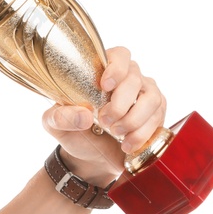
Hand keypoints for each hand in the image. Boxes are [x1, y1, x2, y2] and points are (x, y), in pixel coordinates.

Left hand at [40, 46, 167, 187]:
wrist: (89, 159)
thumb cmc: (74, 132)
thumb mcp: (54, 124)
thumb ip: (60, 117)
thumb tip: (84, 116)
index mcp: (103, 71)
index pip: (119, 55)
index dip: (116, 67)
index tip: (106, 85)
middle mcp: (128, 79)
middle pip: (135, 79)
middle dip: (120, 103)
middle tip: (104, 122)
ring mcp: (145, 95)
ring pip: (151, 99)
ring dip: (133, 119)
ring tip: (117, 134)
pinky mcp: (156, 114)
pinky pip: (157, 118)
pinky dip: (142, 133)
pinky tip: (127, 145)